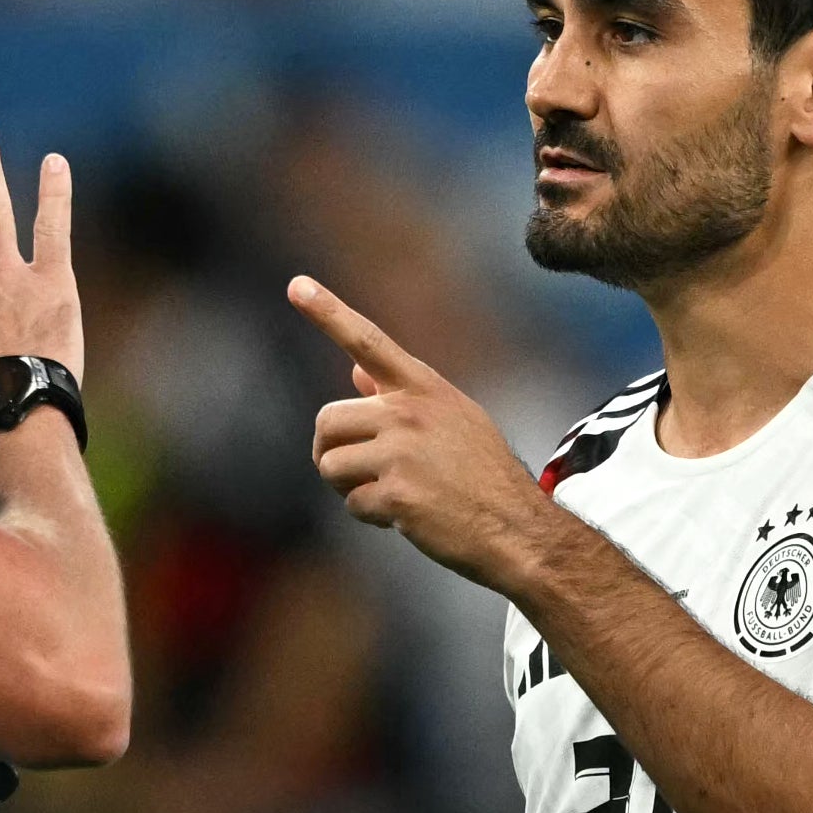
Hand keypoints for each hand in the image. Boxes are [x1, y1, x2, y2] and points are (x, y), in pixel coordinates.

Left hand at [289, 275, 548, 586]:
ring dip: (347, 488)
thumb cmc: (482, 476)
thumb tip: (355, 370)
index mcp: (425, 388)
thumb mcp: (454, 420)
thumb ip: (402, 396)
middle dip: (330, 451)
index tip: (295, 285)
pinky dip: (370, 516)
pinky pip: (352, 504)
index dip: (328, 312)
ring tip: (389, 494)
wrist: (517, 528)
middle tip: (355, 473)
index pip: (368, 341)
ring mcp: (403, 452)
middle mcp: (410, 412)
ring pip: (330, 465)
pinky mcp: (397, 493)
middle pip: (327, 420)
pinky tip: (405, 517)